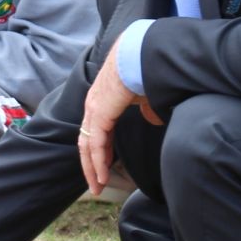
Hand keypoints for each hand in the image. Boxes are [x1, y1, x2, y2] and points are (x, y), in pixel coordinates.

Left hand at [78, 39, 160, 196]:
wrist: (141, 53)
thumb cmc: (144, 69)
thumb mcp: (146, 95)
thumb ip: (147, 109)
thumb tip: (153, 120)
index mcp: (101, 100)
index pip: (95, 131)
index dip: (99, 152)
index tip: (104, 169)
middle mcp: (93, 105)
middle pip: (87, 142)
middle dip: (91, 165)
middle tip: (96, 185)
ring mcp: (94, 109)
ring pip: (88, 146)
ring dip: (92, 168)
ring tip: (98, 186)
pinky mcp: (100, 113)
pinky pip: (96, 143)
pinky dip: (98, 161)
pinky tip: (102, 175)